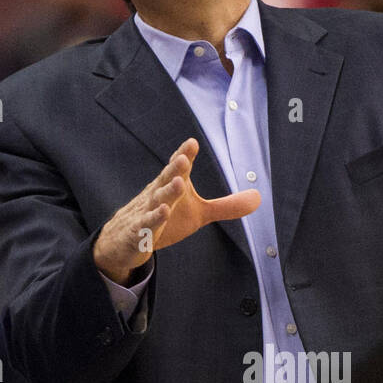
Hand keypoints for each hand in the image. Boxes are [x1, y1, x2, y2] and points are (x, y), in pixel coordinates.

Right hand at [93, 138, 260, 283]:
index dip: (184, 154)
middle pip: (167, 179)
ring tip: (178, 183)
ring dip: (167, 192)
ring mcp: (145, 212)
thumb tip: (258, 198)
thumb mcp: (199, 213)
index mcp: (171, 186)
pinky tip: (161, 213)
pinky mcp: (137, 232)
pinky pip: (145, 225)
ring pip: (156, 201)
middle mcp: (157, 195)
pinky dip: (152, 219)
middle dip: (176, 169)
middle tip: (185, 158)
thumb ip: (226, 205)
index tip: (193, 142)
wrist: (124, 239)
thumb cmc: (165, 219)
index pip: (178, 168)